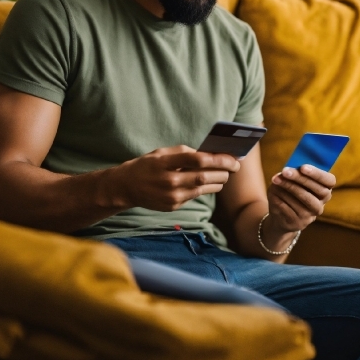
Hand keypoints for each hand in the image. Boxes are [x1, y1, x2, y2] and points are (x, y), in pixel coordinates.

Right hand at [109, 145, 239, 212]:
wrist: (126, 187)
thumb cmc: (146, 165)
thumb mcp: (161, 153)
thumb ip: (184, 152)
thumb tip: (209, 154)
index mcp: (165, 163)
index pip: (197, 160)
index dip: (218, 159)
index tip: (232, 157)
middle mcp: (168, 181)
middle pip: (204, 176)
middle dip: (223, 171)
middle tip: (234, 166)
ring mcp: (171, 196)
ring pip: (203, 189)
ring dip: (217, 181)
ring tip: (225, 175)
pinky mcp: (173, 206)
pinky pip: (194, 196)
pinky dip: (204, 189)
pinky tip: (209, 183)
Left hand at [267, 164, 335, 234]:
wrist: (280, 216)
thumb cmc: (288, 193)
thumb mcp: (291, 181)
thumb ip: (291, 175)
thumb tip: (283, 173)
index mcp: (325, 189)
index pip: (329, 181)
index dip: (317, 174)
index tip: (303, 167)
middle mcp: (321, 203)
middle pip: (317, 189)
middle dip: (300, 178)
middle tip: (285, 172)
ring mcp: (311, 215)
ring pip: (303, 198)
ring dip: (287, 187)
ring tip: (275, 180)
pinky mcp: (299, 223)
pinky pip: (290, 208)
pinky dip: (280, 198)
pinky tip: (273, 194)